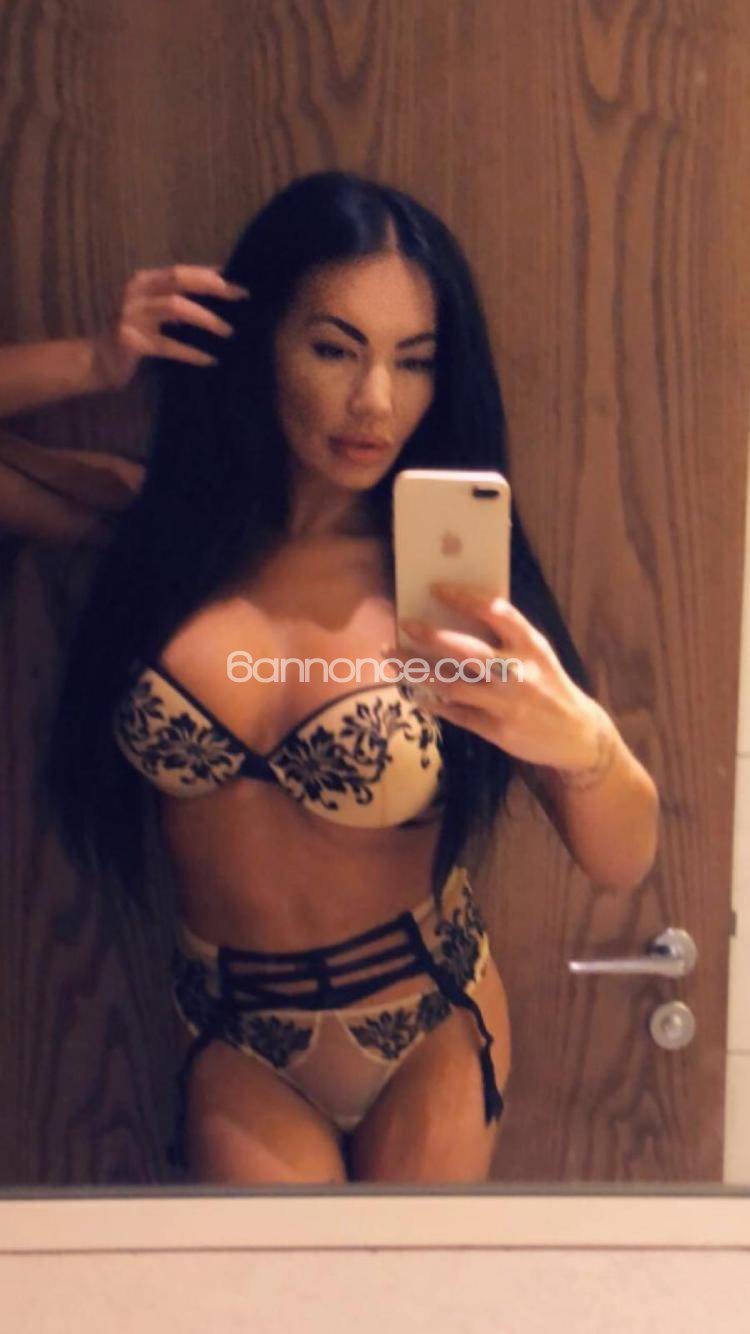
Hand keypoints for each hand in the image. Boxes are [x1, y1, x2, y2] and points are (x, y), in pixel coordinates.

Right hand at [89, 265, 249, 390]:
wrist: (96, 361)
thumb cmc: (132, 336)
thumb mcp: (153, 312)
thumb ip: (175, 300)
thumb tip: (216, 295)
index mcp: (144, 281)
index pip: (182, 270)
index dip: (210, 273)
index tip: (238, 279)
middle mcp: (137, 292)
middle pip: (179, 279)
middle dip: (213, 286)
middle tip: (240, 296)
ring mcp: (132, 315)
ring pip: (175, 308)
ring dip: (206, 318)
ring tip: (228, 331)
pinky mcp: (133, 341)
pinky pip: (168, 346)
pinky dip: (191, 353)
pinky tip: (210, 360)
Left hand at [382, 580, 615, 776]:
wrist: (577, 735)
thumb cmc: (549, 686)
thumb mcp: (538, 654)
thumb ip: (508, 638)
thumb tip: (459, 616)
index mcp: (531, 645)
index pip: (495, 612)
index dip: (464, 598)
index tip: (435, 589)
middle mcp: (518, 672)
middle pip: (466, 650)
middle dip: (431, 636)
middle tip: (405, 625)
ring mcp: (506, 702)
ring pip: (453, 684)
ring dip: (418, 671)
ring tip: (394, 658)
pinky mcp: (497, 729)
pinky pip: (457, 714)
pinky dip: (434, 703)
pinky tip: (416, 694)